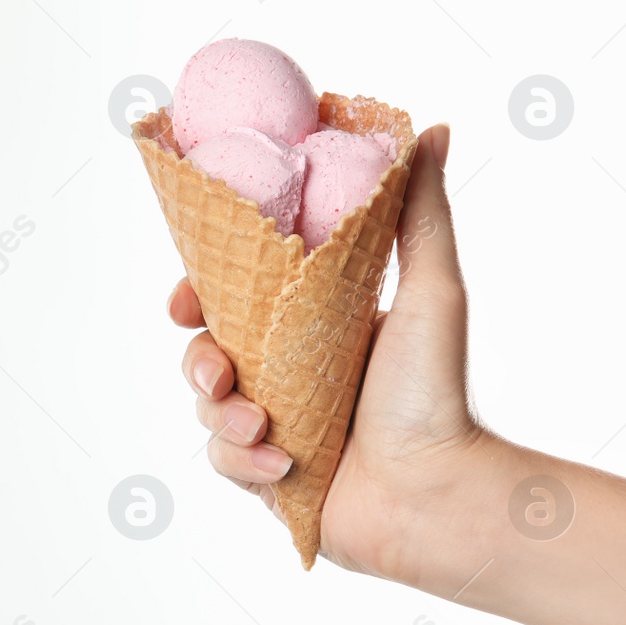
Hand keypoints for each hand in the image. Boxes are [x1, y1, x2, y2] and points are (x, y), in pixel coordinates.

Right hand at [170, 124, 488, 581]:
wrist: (438, 494)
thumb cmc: (436, 394)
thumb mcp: (431, 291)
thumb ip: (420, 214)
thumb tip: (435, 130)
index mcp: (309, 328)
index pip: (232, 298)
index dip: (198, 292)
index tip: (187, 294)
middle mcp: (285, 375)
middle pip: (203, 351)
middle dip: (196, 358)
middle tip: (218, 367)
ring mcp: (272, 427)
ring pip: (205, 408)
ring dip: (222, 413)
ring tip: (261, 423)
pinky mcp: (265, 479)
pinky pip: (223, 462)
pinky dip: (245, 463)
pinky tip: (282, 464)